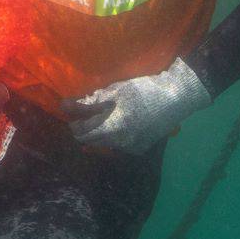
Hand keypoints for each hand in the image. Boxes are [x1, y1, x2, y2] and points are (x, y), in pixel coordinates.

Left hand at [64, 58, 210, 153]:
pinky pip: (119, 147)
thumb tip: (63, 105)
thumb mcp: (113, 91)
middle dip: (86, 129)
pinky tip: (124, 125)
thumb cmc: (142, 89)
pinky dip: (116, 138)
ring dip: (101, 134)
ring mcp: (130, 148)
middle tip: (90, 114)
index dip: (74, 122)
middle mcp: (118, 143)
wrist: (176, 97)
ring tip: (108, 118)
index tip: (76, 113)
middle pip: (90, 141)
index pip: (79, 133)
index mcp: (110, 127)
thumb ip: (87, 102)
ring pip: (105, 145)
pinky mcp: (140, 149)